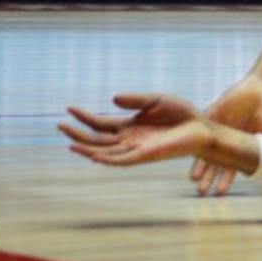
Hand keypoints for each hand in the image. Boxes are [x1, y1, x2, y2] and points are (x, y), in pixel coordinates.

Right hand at [59, 93, 207, 166]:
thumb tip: (112, 99)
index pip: (100, 123)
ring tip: (69, 143)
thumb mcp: (156, 100)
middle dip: (78, 134)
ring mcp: (135, 149)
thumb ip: (135, 100)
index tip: (69, 108)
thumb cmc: (181, 114)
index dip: (84, 117)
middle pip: (97, 139)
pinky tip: (93, 156)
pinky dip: (108, 159)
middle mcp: (129, 139)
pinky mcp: (145, 156)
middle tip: (59, 125)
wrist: (202, 128)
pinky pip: (122, 161)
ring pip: (105, 152)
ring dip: (87, 149)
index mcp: (129, 126)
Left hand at [196, 74, 261, 195]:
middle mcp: (227, 141)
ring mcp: (217, 129)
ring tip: (194, 179)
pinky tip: (186, 149)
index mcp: (241, 147)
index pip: (231, 167)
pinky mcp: (210, 116)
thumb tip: (254, 166)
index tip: (221, 191)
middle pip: (215, 163)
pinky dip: (192, 139)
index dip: (226, 180)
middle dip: (209, 178)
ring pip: (204, 150)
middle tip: (202, 191)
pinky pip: (198, 128)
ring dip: (199, 165)